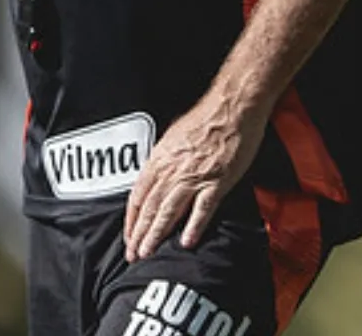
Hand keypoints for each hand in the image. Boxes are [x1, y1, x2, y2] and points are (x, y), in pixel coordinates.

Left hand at [123, 98, 263, 262]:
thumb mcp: (172, 137)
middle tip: (133, 255)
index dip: (131, 220)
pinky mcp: (216, 181)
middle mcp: (172, 170)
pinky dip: (193, 226)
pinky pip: (202, 209)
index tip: (128, 237)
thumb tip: (154, 177)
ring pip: (168, 211)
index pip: (138, 196)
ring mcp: (194, 177)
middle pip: (149, 208)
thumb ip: (162, 160)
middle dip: (138, 235)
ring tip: (149, 253)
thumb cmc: (205, 119)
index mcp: (160, 159)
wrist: (232, 107)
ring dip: (156, 235)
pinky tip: (186, 242)